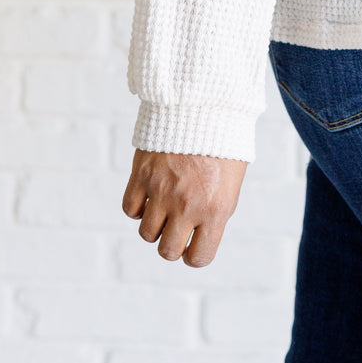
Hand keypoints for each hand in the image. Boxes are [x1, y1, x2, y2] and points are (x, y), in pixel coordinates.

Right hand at [122, 150, 247, 267]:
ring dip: (155, 226)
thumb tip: (198, 236)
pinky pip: (130, 209)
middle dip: (172, 245)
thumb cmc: (223, 145)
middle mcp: (187, 205)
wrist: (205, 106)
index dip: (194, 255)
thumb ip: (215, 213)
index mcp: (216, 209)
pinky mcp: (142, 175)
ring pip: (147, 233)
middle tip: (177, 229)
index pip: (199, 257)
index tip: (193, 247)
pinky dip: (137, 208)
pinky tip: (149, 196)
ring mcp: (162, 191)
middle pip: (167, 251)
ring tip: (165, 208)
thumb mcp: (231, 184)